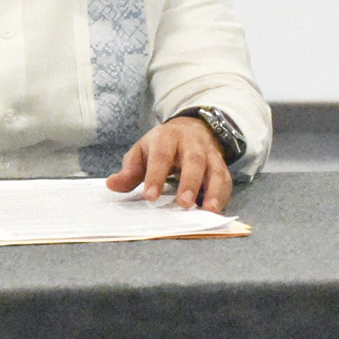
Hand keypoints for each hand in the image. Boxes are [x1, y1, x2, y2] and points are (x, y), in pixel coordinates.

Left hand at [106, 116, 232, 211]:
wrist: (192, 128)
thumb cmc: (161, 145)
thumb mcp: (142, 152)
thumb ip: (129, 171)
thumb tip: (112, 185)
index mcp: (166, 138)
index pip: (161, 155)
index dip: (156, 176)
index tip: (149, 197)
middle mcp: (192, 143)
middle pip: (193, 160)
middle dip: (189, 182)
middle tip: (183, 204)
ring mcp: (209, 153)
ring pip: (215, 169)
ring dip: (213, 190)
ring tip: (208, 211)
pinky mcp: (221, 164)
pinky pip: (226, 179)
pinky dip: (223, 195)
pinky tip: (216, 210)